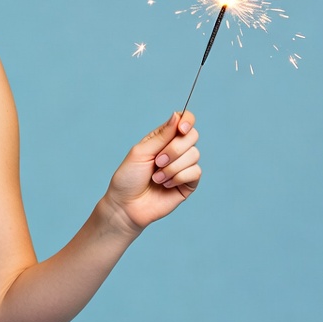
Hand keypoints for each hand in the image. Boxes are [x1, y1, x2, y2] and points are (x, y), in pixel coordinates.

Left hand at [104, 111, 200, 234]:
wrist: (127, 206)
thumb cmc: (128, 178)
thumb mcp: (141, 152)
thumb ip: (161, 136)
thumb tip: (177, 115)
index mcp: (162, 139)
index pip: (184, 121)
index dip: (187, 121)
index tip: (181, 128)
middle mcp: (175, 150)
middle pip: (192, 136)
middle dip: (174, 149)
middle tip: (157, 161)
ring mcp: (183, 166)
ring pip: (194, 155)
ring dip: (172, 167)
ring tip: (157, 177)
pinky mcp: (188, 183)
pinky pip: (196, 172)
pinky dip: (178, 177)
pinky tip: (165, 185)